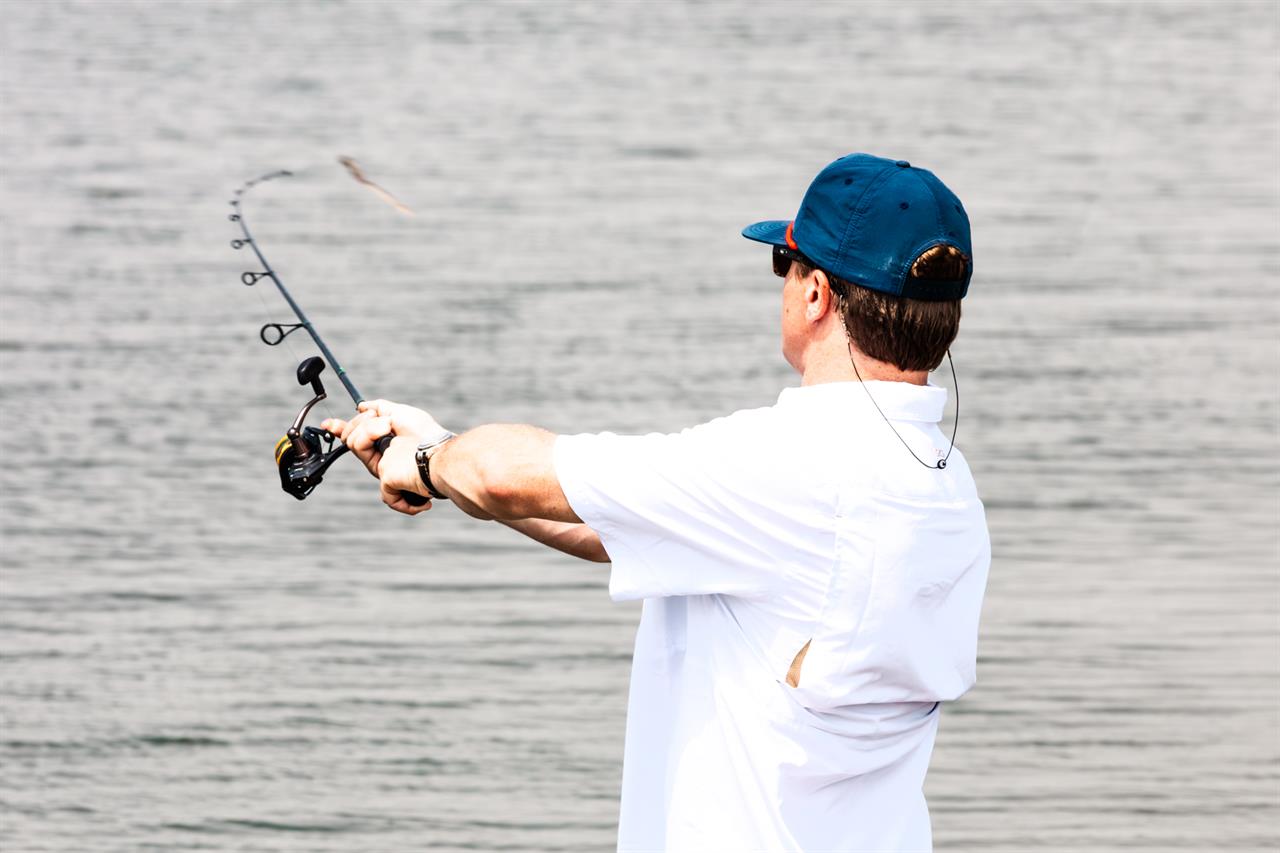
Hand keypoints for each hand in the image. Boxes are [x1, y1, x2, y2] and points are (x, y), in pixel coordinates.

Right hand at [321, 399, 447, 515]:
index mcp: (384, 445)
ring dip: (370, 427)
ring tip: (390, 427)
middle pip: (352, 439)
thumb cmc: (427, 434)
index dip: (340, 430)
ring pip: (355, 444)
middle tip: (383, 419)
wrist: (439, 453)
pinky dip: (372, 436)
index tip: (327, 423)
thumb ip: (381, 408)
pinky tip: (393, 445)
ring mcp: (383, 472)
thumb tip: (361, 406)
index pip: (356, 438)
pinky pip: (363, 454)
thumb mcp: (403, 413)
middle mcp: (381, 459)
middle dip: (363, 421)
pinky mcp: (387, 484)